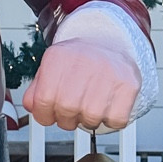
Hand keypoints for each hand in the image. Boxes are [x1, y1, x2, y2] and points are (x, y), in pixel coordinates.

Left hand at [22, 39, 140, 132]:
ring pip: (91, 118)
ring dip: (88, 120)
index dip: (44, 115)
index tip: (49, 115)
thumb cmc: (78, 60)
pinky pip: (116, 119)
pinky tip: (107, 106)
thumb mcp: (51, 67)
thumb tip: (33, 107)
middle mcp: (84, 62)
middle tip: (71, 112)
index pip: (43, 100)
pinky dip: (110, 120)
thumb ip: (36, 90)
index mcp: (59, 57)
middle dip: (66, 119)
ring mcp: (108, 73)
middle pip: (67, 110)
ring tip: (89, 106)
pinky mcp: (129, 84)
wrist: (108, 40)